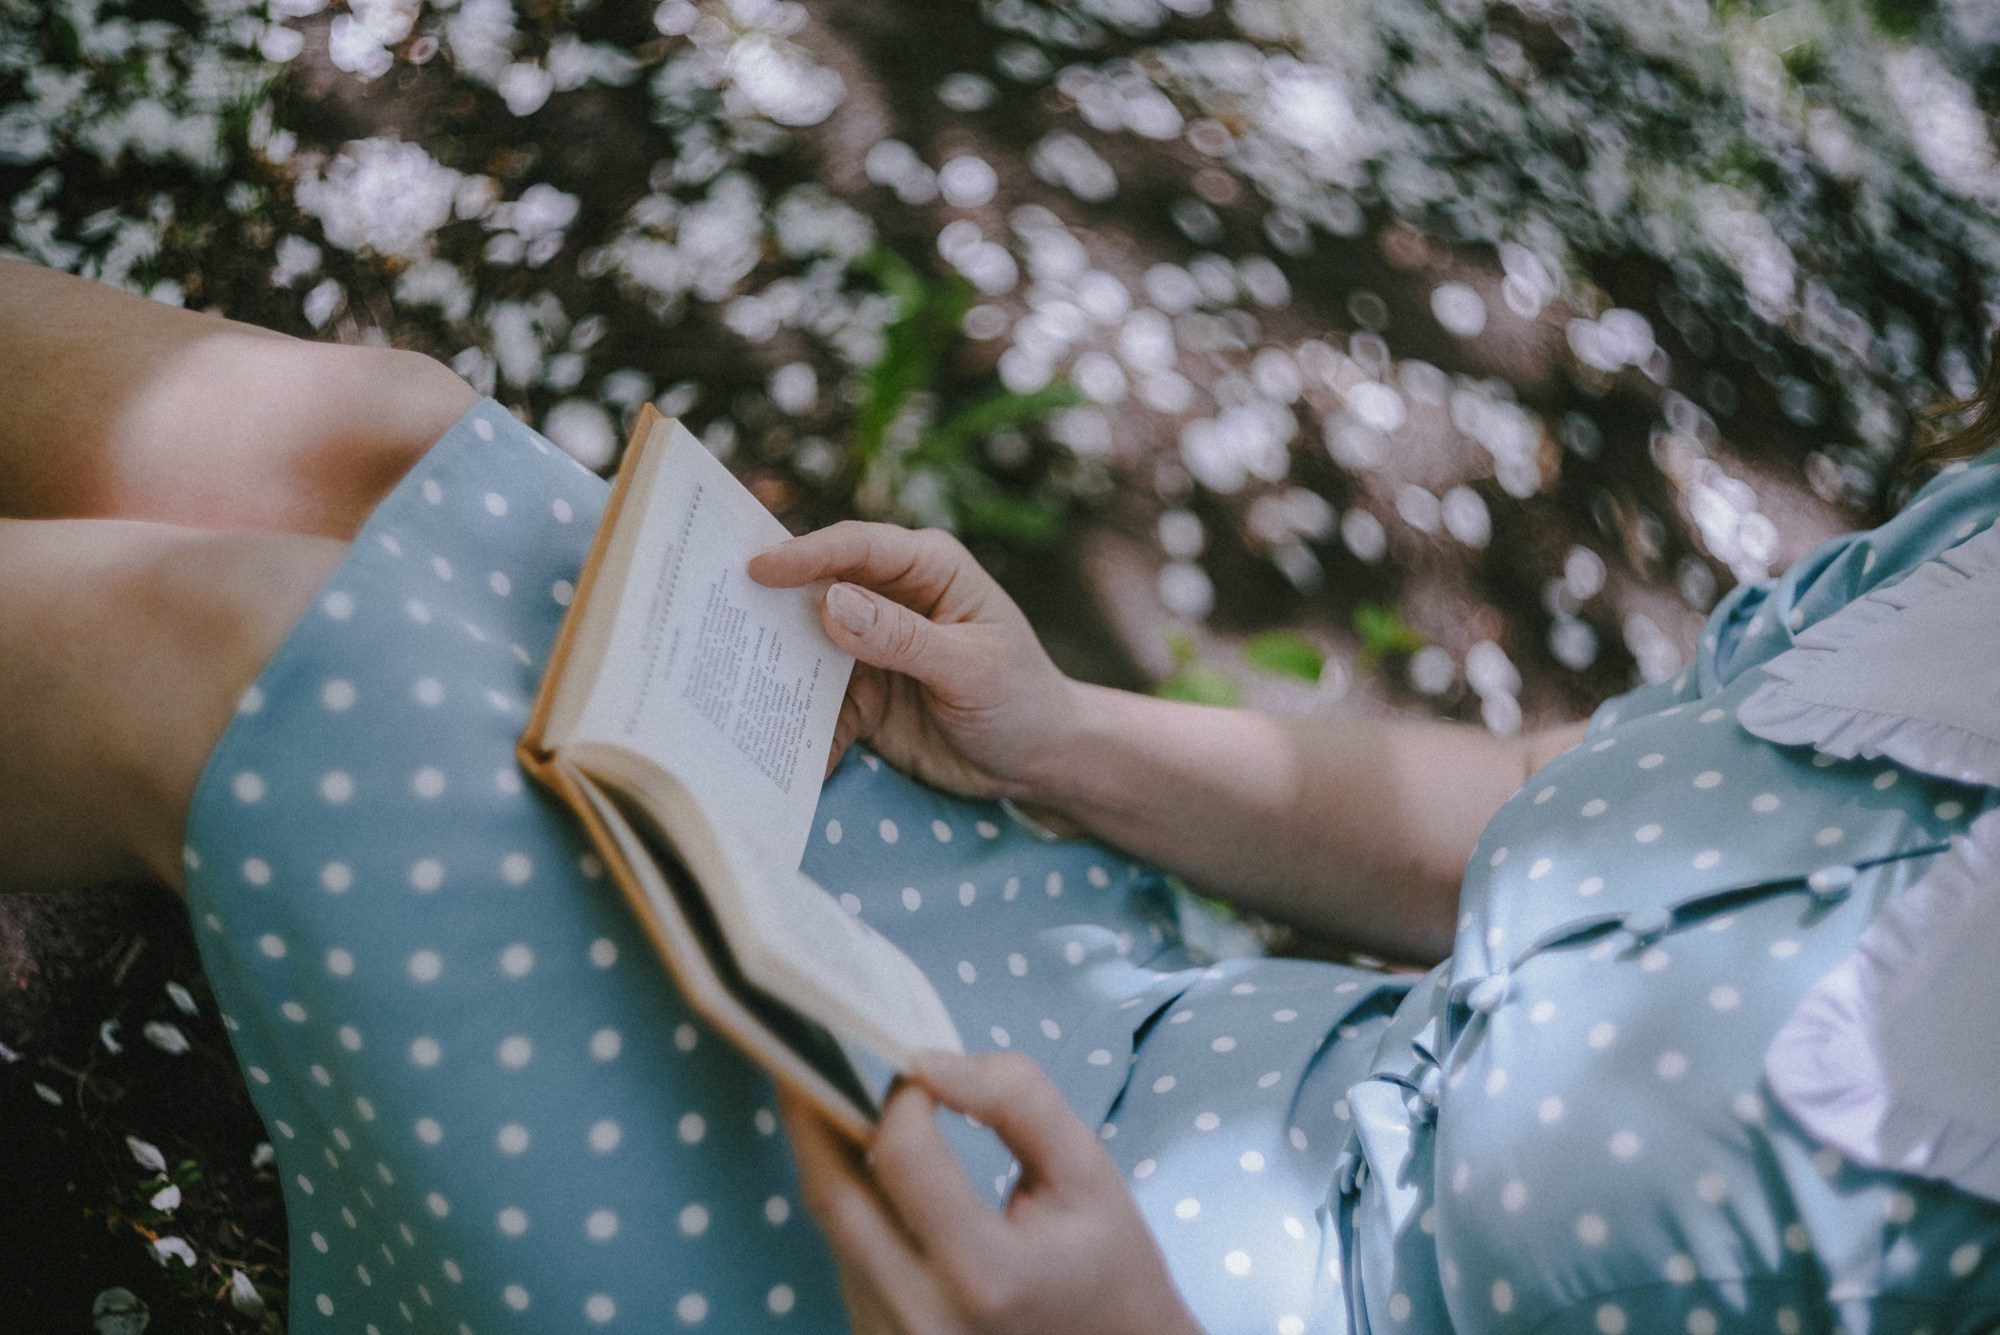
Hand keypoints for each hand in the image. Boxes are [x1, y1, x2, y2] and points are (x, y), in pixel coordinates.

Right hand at [748, 523, 1079, 797]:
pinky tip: (767, 746)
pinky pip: (814, 704)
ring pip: (806, 648)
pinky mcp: (858, 695)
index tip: (758, 570)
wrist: (1039, 761)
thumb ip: (903, 638)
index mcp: (927, 568)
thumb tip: (831, 603)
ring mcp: (869, 647)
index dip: (807, 554)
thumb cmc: (1022, 699)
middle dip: (770, 606)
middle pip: (817, 590)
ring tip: (721, 684)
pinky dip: (793, 724)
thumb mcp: (970, 668)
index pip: (859, 548)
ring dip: (771, 668)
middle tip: (710, 615)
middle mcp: (890, 598)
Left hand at [782, 1050, 1203, 1334]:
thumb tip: (928, 1059)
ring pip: (835, 1230)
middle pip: (835, 1197)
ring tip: (837, 1094)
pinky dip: (854, 1204)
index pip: (905, 1159)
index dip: (903, 1099)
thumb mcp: (1089, 1172)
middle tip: (805, 1047)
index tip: (917, 1068)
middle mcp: (922, 1318)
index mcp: (986, 1276)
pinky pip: (847, 1259)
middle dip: (813, 1112)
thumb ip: (1017, 1100)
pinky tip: (868, 1165)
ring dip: (832, 1158)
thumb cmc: (1109, 1268)